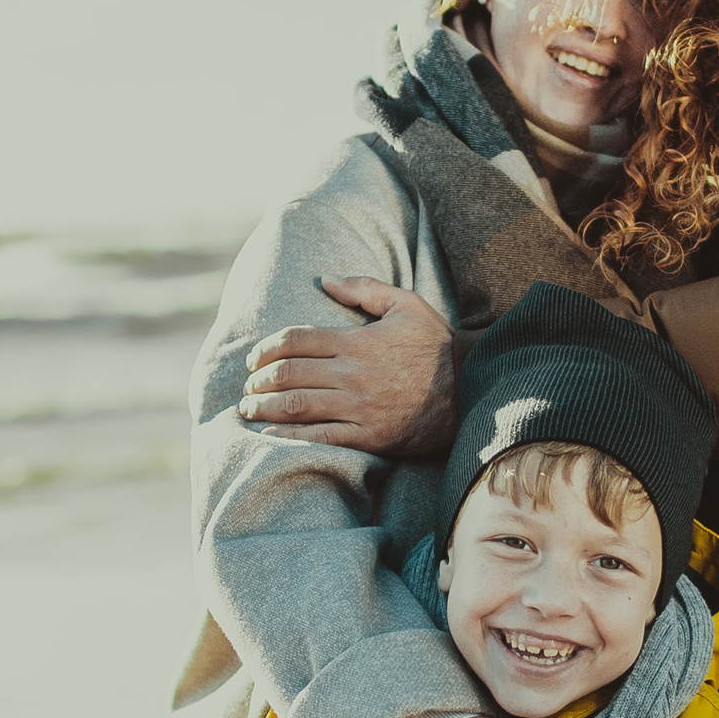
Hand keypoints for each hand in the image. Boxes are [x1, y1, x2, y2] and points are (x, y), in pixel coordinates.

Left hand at [239, 276, 458, 454]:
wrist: (471, 388)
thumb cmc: (436, 344)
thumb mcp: (406, 304)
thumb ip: (364, 289)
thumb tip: (324, 279)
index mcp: (357, 340)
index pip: (295, 340)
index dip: (266, 348)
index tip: (254, 358)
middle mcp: (353, 373)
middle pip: (288, 374)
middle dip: (259, 381)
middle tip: (247, 387)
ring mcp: (359, 407)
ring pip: (297, 406)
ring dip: (265, 408)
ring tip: (249, 410)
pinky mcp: (368, 436)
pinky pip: (320, 438)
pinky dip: (290, 439)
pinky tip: (270, 438)